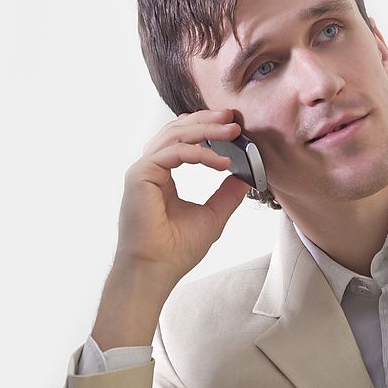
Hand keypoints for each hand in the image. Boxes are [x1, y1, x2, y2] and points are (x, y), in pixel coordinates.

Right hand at [115, 108, 250, 286]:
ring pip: (175, 135)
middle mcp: (150, 170)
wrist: (157, 270)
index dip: (206, 128)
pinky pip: (173, 152)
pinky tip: (222, 162)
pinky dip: (200, 153)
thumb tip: (246, 176)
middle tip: (233, 117)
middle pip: (177, 130)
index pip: (182, 140)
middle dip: (207, 120)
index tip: (232, 126)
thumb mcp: (213, 215)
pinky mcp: (140, 176)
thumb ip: (227, 193)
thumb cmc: (177, 249)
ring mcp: (142, 171)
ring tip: (232, 131)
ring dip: (206, 130)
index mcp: (162, 176)